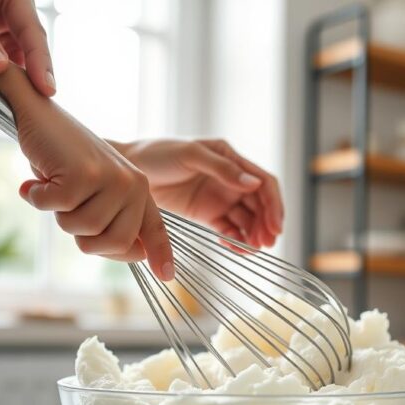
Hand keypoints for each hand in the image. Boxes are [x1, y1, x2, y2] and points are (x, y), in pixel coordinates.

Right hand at [13, 99, 172, 279]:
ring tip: (55, 186)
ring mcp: (112, 178)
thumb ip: (112, 219)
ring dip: (58, 215)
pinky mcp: (85, 174)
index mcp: (139, 189)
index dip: (160, 253)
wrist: (38, 115)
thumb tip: (137, 254)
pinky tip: (37, 179)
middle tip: (69, 209)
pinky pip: (59, 210)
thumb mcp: (95, 192)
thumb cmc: (64, 159)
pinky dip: (38, 198)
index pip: (154, 228)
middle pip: (114, 243)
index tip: (166, 276)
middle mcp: (133, 183)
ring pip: (84, 231)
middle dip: (84, 238)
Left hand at [116, 140, 283, 248]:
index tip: (275, 227)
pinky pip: (229, 229)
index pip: (264, 183)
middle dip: (266, 224)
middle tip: (266, 244)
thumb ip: (223, 169)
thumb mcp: (191, 155)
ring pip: (247, 219)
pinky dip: (236, 240)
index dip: (274, 205)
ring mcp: (220, 197)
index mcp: (232, 159)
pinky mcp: (207, 214)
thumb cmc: (157, 153)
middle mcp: (231, 179)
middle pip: (260, 205)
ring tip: (252, 250)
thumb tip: (254, 184)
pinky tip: (236, 249)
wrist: (129, 170)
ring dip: (254, 235)